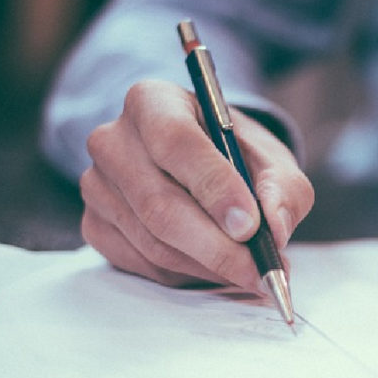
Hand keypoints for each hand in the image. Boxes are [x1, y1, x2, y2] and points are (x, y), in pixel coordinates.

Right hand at [80, 79, 313, 288]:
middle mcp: (113, 140)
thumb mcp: (272, 160)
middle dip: (217, 246)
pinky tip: (216, 268)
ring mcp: (97, 185)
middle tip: (260, 270)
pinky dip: (187, 275)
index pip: (175, 142)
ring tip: (250, 272)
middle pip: (159, 204)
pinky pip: (143, 263)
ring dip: (208, 266)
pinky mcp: (95, 225)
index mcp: (153, 102)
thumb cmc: (236, 157)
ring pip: (153, 242)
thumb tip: (275, 228)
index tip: (250, 226)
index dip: (214, 187)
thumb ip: (282, 189)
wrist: (203, 166)